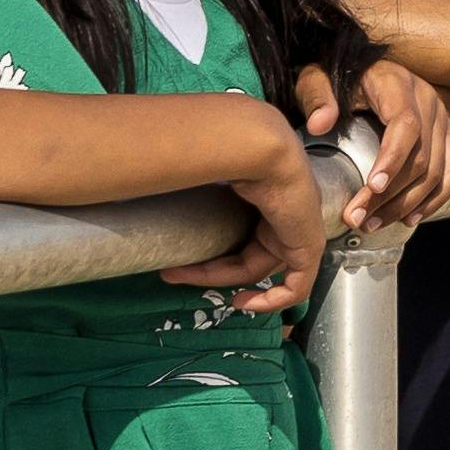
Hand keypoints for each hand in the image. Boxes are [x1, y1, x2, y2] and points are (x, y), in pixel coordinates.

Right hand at [160, 108, 326, 316]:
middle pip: (246, 255)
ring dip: (220, 280)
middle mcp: (283, 212)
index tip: (180, 263)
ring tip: (185, 279)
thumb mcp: (202, 172)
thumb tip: (141, 181)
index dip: (213, 256)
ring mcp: (298, 228)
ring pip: (259, 269)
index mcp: (266, 194)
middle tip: (171, 273)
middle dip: (207, 270)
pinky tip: (242, 303)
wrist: (256, 146)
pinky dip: (272, 300)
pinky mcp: (308, 245)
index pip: (241, 235)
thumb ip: (185, 182)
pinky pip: (296, 285)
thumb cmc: (226, 150)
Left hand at [297, 61, 449, 234]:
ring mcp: (442, 120)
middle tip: (358, 219)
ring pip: (437, 172)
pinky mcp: (446, 136)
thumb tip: (320, 124)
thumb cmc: (340, 76)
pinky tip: (409, 218)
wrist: (365, 68)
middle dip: (390, 195)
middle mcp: (428, 102)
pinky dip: (433, 200)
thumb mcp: (318, 78)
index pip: (406, 126)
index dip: (393, 160)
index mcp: (399, 86)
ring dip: (407, 204)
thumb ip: (317, 96)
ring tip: (373, 224)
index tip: (372, 188)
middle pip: (421, 157)